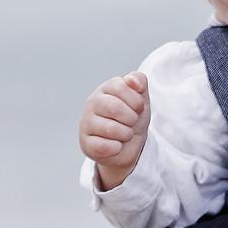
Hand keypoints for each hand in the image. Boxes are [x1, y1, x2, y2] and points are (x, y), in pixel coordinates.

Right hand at [78, 72, 150, 190]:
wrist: (128, 144)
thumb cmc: (132, 117)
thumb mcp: (141, 97)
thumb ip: (139, 81)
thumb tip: (131, 79)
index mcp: (106, 88)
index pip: (121, 87)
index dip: (136, 100)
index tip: (139, 108)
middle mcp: (92, 103)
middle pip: (114, 108)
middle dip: (132, 118)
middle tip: (132, 122)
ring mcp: (86, 123)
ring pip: (111, 129)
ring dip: (126, 134)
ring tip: (125, 134)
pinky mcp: (86, 143)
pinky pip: (104, 146)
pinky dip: (117, 148)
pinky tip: (116, 145)